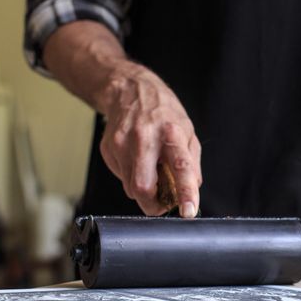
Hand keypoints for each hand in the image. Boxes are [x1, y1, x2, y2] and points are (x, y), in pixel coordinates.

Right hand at [99, 65, 201, 216]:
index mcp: (171, 133)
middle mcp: (144, 138)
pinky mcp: (107, 148)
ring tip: (151, 172)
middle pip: (143, 187)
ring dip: (143, 189)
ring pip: (130, 187)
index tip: (188, 210)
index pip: (181, 166)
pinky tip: (137, 160)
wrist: (129, 90)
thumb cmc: (163, 112)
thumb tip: (192, 189)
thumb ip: (191, 162)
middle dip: (153, 203)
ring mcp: (122, 143)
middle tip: (163, 201)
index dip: (185, 191)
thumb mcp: (187, 131)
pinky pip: (120, 177)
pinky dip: (131, 177)